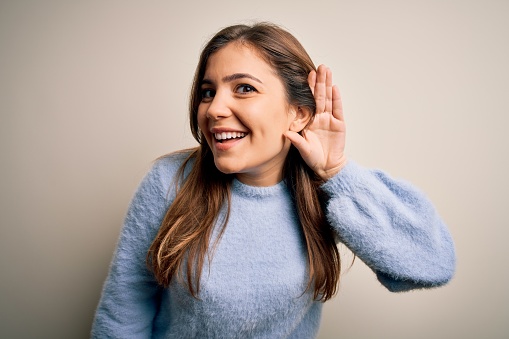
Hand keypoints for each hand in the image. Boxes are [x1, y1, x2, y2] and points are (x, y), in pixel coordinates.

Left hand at [285, 64, 346, 179]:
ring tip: (328, 71)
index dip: (308, 88)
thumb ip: (296, 141)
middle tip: (320, 67)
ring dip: (328, 85)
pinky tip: (335, 88)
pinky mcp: (339, 124)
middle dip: (319, 81)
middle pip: (319, 96)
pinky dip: (336, 99)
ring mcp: (329, 119)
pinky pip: (337, 109)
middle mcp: (318, 117)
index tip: (306, 75)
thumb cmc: (313, 158)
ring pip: (328, 99)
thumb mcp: (303, 149)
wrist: (327, 167)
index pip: (308, 101)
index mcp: (308, 120)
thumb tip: (285, 133)